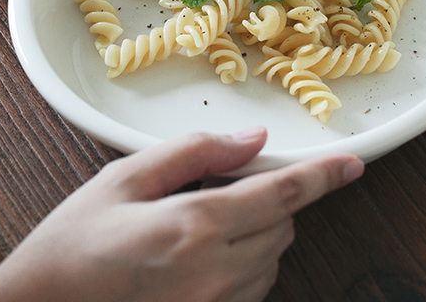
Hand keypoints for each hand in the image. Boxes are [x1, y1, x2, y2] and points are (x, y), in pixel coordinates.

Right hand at [0, 128, 363, 301]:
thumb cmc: (72, 245)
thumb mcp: (125, 179)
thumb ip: (195, 151)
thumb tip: (250, 139)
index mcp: (193, 228)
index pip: (280, 195)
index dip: (321, 177)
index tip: (352, 165)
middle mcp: (213, 276)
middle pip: (281, 226)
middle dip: (270, 199)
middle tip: (221, 186)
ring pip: (270, 260)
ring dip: (256, 232)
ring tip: (197, 225)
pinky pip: (251, 291)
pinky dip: (242, 264)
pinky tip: (199, 255)